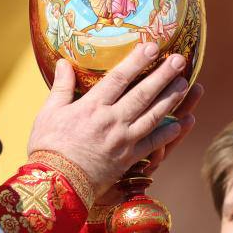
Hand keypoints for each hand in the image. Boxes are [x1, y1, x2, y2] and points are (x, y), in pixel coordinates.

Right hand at [27, 43, 190, 192]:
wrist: (57, 185)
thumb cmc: (48, 148)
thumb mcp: (48, 113)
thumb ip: (61, 87)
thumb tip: (63, 63)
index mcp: (92, 107)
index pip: (119, 78)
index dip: (137, 61)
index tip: (152, 46)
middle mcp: (112, 121)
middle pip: (143, 94)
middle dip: (163, 75)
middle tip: (180, 60)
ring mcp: (123, 141)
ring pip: (153, 116)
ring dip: (171, 99)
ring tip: (185, 84)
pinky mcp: (128, 159)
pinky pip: (152, 144)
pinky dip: (167, 134)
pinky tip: (180, 124)